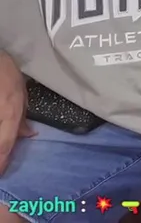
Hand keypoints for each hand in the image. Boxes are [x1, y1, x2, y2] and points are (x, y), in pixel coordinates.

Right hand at [0, 55, 34, 175]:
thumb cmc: (6, 75)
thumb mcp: (21, 94)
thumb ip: (22, 117)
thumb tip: (30, 135)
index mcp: (10, 113)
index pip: (5, 143)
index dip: (2, 160)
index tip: (1, 174)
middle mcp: (0, 116)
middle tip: (0, 171)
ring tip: (2, 159)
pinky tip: (1, 142)